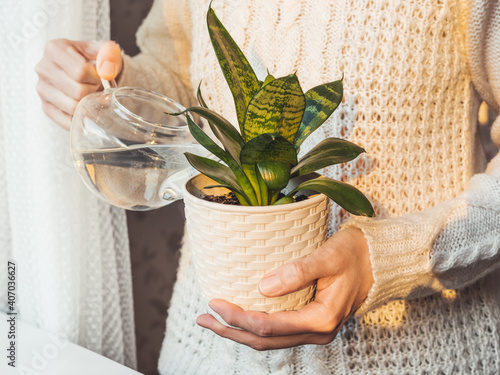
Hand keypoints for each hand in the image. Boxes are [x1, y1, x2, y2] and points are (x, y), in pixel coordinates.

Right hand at [35, 39, 122, 129]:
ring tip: (90, 94)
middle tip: (96, 86)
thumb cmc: (97, 60)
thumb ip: (110, 54)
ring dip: (89, 103)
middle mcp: (43, 68)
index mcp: (54, 49)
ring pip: (73, 107)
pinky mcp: (46, 107)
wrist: (88, 71)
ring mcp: (42, 89)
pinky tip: (86, 107)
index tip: (98, 75)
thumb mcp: (107, 50)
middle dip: (94, 91)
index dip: (96, 78)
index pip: (80, 71)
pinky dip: (81, 118)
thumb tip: (106, 71)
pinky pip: (67, 121)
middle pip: (78, 91)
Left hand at [196, 227, 372, 349]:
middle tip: (204, 317)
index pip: (269, 326)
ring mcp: (315, 330)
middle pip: (265, 341)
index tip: (215, 302)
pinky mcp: (311, 322)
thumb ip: (297, 272)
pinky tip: (241, 317)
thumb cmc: (355, 254)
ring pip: (270, 340)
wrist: (379, 261)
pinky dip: (255, 327)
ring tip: (213, 321)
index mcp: (321, 319)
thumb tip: (262, 287)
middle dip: (231, 331)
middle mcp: (317, 331)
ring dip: (240, 333)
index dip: (238, 317)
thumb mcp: (327, 257)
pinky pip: (278, 332)